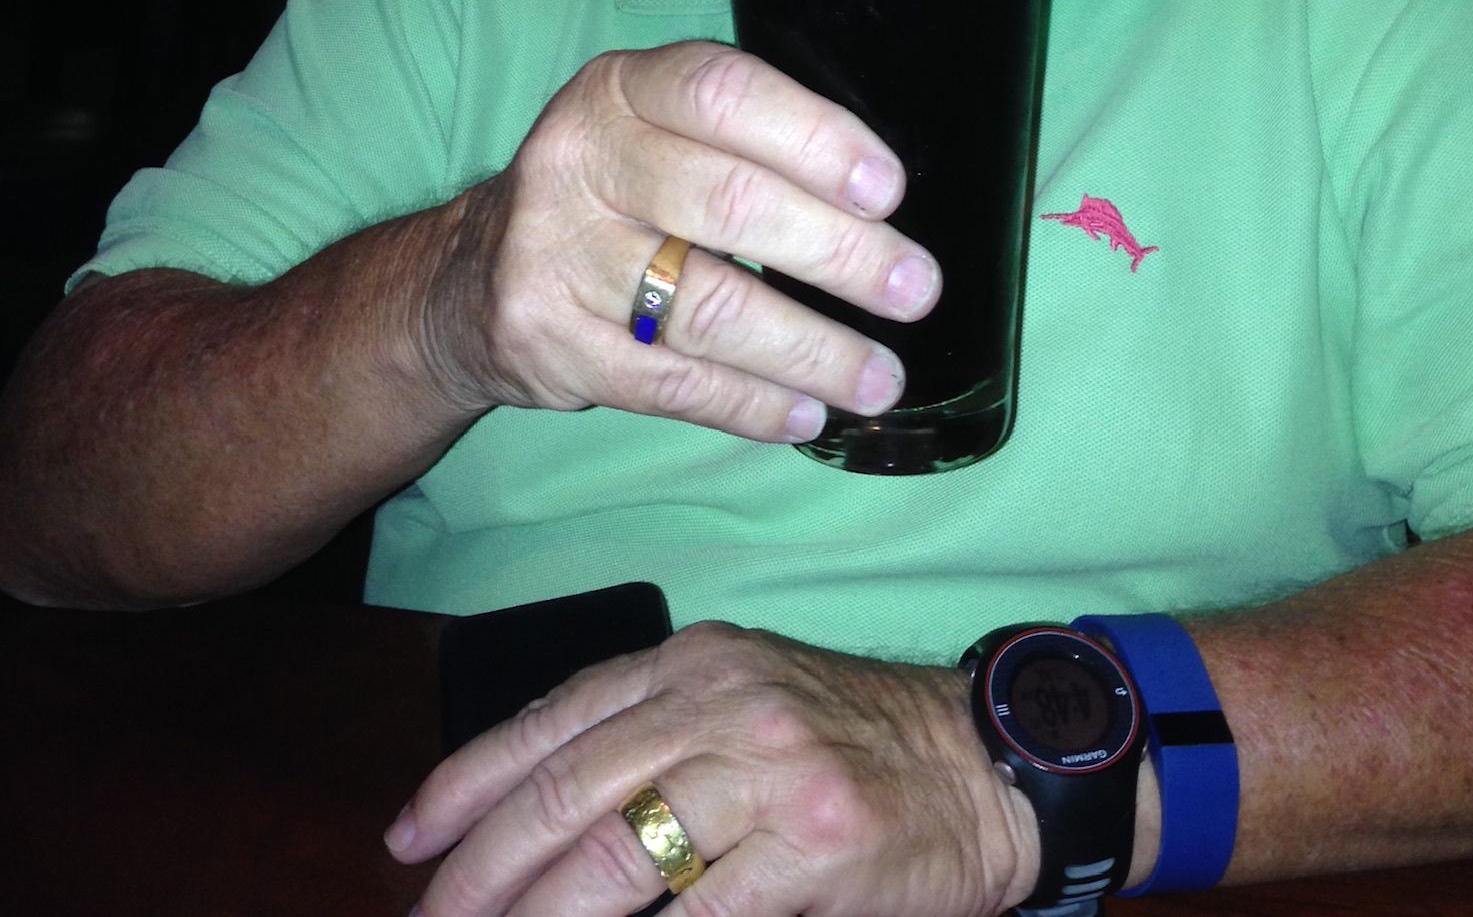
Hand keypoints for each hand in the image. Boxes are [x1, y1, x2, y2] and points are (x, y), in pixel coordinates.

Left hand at [386, 621, 1038, 916]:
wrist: (981, 762)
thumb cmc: (851, 740)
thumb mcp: (746, 698)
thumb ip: (653, 734)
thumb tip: (538, 815)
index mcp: (696, 662)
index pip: (556, 718)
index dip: (470, 780)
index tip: (410, 836)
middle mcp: (723, 703)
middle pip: (568, 789)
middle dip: (481, 868)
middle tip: (430, 915)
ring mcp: (769, 774)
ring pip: (617, 855)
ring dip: (538, 916)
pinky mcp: (812, 849)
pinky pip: (699, 916)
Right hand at [417, 41, 940, 445]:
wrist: (469, 276)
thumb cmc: (609, 191)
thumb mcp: (651, 126)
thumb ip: (740, 140)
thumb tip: (879, 201)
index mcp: (619, 89)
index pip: (723, 93)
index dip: (814, 139)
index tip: (889, 191)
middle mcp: (578, 160)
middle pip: (725, 203)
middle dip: (836, 252)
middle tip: (913, 289)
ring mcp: (556, 254)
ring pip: (704, 307)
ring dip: (809, 349)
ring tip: (882, 378)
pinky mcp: (548, 341)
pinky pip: (671, 382)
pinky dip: (751, 403)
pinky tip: (807, 413)